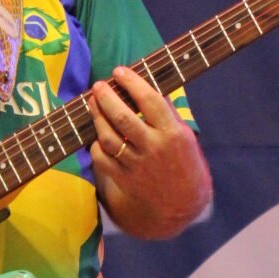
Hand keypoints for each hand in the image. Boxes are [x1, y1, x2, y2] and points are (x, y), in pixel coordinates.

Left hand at [89, 65, 209, 236]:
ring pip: (109, 137)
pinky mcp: (125, 180)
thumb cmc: (186, 164)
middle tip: (98, 86)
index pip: (150, 101)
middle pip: (123, 118)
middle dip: (106, 98)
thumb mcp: (185, 137)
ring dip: (97, 117)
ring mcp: (137, 165)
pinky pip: (103, 159)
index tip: (119, 71)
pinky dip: (97, 145)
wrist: (182, 205)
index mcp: (173, 133)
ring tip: (92, 103)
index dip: (132, 83)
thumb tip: (145, 87)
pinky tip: (97, 135)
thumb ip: (166, 114)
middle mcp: (154, 148)